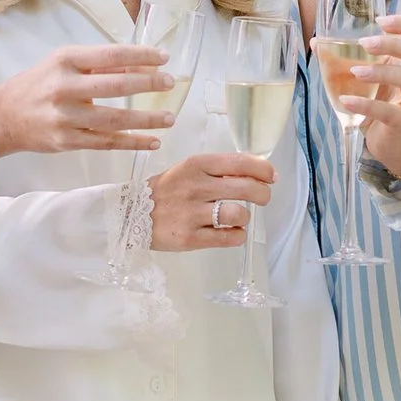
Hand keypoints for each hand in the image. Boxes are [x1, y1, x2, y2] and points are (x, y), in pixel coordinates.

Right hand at [0, 44, 172, 157]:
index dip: (141, 56)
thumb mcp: (62, 63)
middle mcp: (65, 88)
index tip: (164, 57)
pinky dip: (132, 143)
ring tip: (170, 118)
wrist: (2, 116)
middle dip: (148, 84)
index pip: (111, 55)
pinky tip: (152, 141)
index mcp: (65, 61)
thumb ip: (97, 64)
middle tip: (169, 83)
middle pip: (115, 86)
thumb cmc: (38, 85)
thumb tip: (140, 65)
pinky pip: (106, 143)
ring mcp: (65, 118)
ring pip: (114, 120)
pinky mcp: (66, 141)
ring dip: (146, 120)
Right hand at [146, 150, 276, 252]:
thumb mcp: (187, 170)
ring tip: (239, 217)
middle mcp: (195, 187)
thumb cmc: (165, 191)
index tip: (271, 176)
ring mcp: (192, 214)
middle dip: (263, 194)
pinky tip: (232, 231)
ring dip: (246, 217)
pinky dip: (238, 236)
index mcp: (196, 165)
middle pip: (247, 188)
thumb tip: (257, 173)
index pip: (241, 162)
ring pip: (239, 214)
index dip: (263, 170)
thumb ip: (217, 170)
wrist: (130, 214)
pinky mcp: (189, 238)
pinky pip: (228, 238)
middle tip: (263, 197)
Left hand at [320, 13, 400, 184]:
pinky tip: (346, 100)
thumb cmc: (380, 102)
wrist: (392, 143)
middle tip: (365, 43)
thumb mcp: (363, 78)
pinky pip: (389, 112)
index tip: (380, 20)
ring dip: (382, 72)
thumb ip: (342, 59)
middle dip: (393, 43)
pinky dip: (366, 105)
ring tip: (356, 72)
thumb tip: (316, 41)